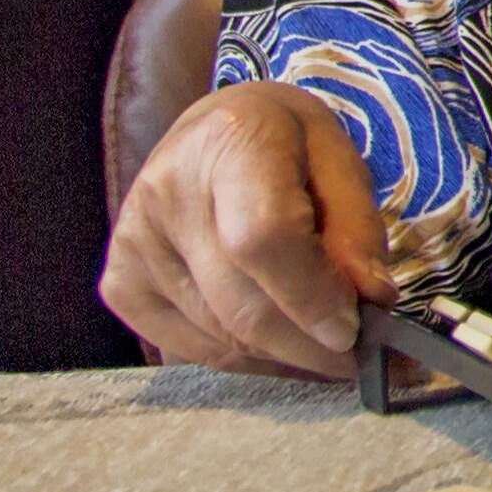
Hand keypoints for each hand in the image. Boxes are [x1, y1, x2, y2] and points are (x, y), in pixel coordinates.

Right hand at [103, 80, 393, 373]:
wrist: (215, 131)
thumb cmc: (290, 147)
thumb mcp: (342, 164)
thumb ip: (358, 231)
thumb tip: (372, 302)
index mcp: (232, 141)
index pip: (263, 237)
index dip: (312, 296)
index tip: (356, 332)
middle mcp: (167, 191)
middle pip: (241, 305)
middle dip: (312, 348)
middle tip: (361, 359)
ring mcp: (133, 243)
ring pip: (221, 339)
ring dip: (287, 359)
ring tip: (327, 348)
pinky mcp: (119, 285)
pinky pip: (193, 349)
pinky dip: (248, 360)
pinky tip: (282, 347)